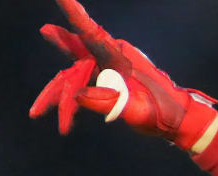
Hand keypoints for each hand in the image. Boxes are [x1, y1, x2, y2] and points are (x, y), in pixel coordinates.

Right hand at [29, 0, 217, 150]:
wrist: (180, 121)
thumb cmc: (162, 112)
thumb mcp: (136, 110)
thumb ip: (108, 102)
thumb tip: (77, 96)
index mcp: (120, 58)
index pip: (91, 33)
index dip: (75, 14)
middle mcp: (113, 59)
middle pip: (77, 53)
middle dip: (59, 45)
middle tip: (44, 30)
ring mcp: (111, 70)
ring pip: (76, 75)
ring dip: (58, 96)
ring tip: (37, 113)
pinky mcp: (111, 82)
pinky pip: (84, 86)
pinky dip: (72, 102)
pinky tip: (64, 120)